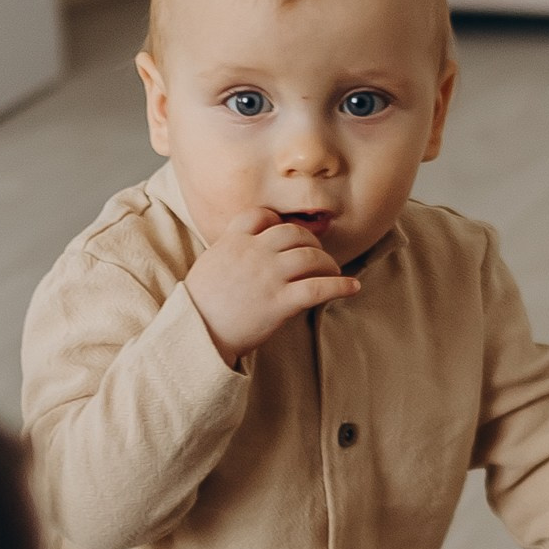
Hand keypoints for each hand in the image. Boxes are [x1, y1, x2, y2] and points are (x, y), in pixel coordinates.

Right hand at [183, 206, 360, 363]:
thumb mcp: (209, 265)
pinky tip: (352, 287)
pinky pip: (319, 287)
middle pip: (294, 233)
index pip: (262, 215)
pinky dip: (341, 286)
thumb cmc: (200, 305)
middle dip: (311, 241)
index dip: (278, 221)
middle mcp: (254, 253)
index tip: (288, 234)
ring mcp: (268, 276)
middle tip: (317, 255)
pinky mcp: (280, 302)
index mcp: (234, 241)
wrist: (196, 333)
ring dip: (328, 262)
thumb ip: (230, 252)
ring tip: (334, 272)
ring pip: (311, 256)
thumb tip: (247, 251)